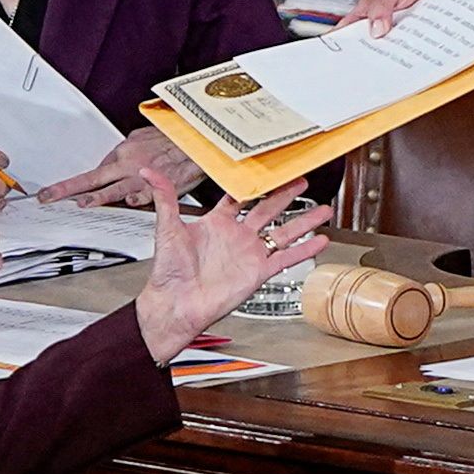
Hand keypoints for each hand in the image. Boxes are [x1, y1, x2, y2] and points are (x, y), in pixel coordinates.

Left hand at [47, 124, 188, 208]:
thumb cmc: (172, 139)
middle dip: (67, 188)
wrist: (197, 140)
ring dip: (96, 197)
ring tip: (80, 204)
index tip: (57, 192)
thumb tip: (112, 162)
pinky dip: (135, 199)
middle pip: (91, 178)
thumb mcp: (142, 137)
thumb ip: (125, 151)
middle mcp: (127, 164)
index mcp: (123, 152)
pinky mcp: (159, 187)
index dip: (74, 184)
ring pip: (113, 189)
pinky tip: (127, 203)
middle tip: (47, 196)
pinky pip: (143, 195)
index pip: (94, 172)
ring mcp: (142, 177)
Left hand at [132, 188, 329, 352]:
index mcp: (216, 224)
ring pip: (284, 233)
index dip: (254, 184)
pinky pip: (286, 258)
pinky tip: (320, 241)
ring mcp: (250, 254)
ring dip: (304, 221)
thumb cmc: (169, 272)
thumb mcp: (167, 228)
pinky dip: (304, 250)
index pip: (239, 198)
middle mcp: (236, 237)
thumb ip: (164, 198)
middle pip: (268, 210)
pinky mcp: (258, 272)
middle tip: (301, 180)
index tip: (268, 169)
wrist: (176, 304)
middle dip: (286, 195)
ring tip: (323, 210)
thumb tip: (150, 172)